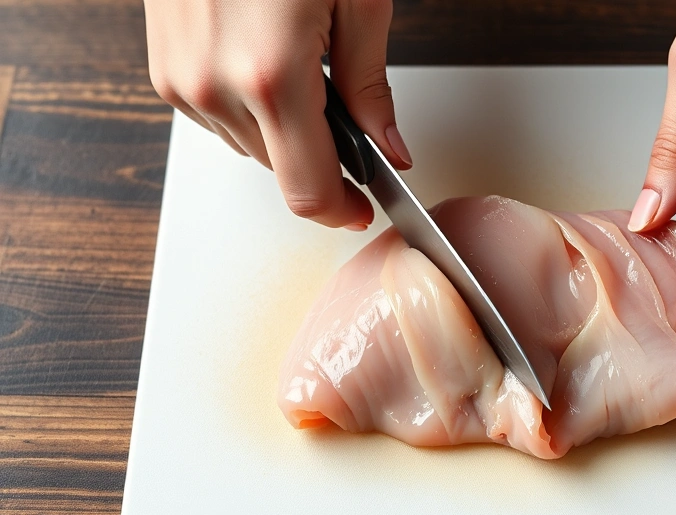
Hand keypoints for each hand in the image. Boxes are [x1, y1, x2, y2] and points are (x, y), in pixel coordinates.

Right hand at [144, 0, 412, 228]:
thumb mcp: (356, 0)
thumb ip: (370, 85)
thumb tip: (389, 147)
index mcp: (272, 76)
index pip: (308, 189)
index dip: (340, 210)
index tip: (359, 209)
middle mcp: (215, 87)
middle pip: (282, 171)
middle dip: (321, 157)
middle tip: (345, 111)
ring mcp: (181, 80)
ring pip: (250, 147)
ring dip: (284, 130)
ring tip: (301, 66)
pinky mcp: (164, 69)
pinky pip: (219, 118)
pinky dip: (251, 107)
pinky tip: (266, 62)